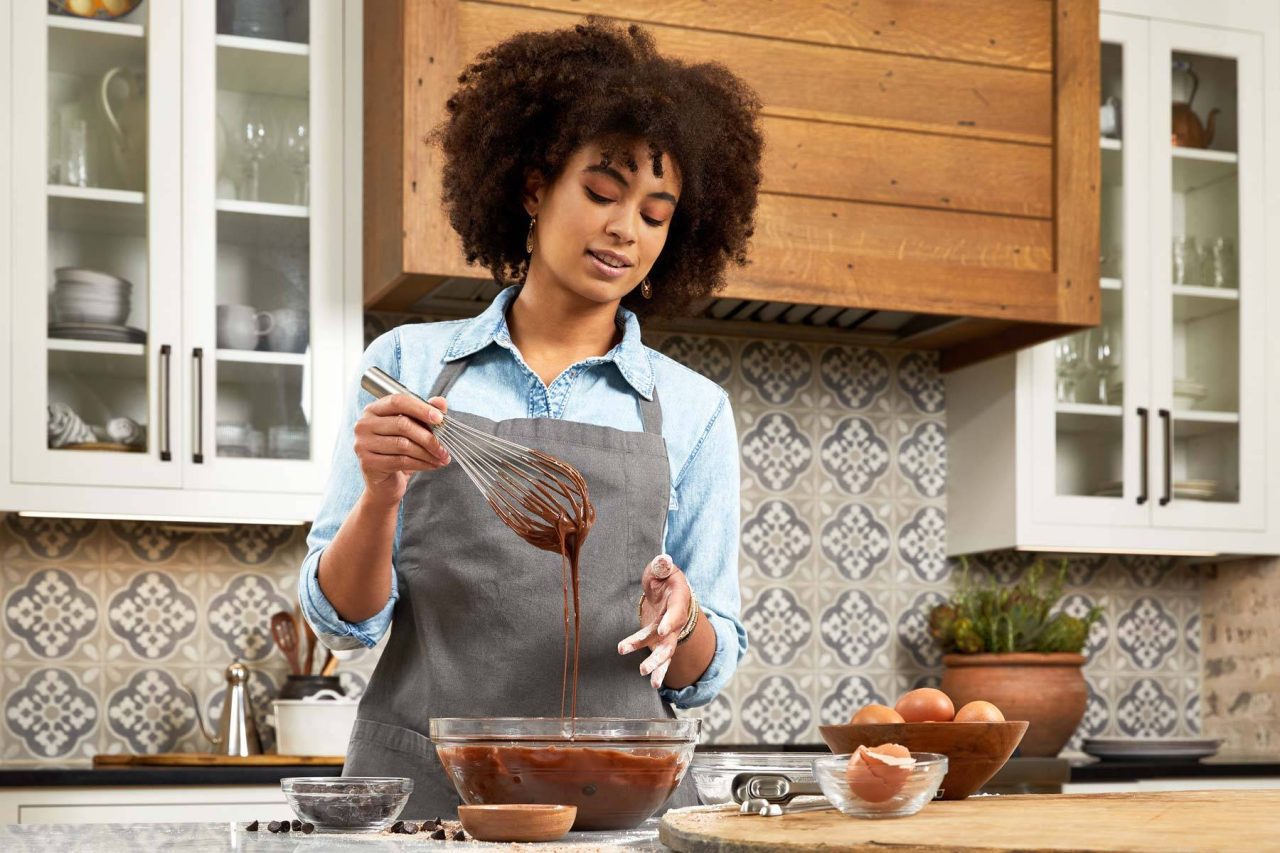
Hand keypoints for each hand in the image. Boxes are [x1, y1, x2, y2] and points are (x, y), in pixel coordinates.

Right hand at [353, 392, 449, 506]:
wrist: (384, 483)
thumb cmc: (398, 452)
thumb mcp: (413, 430)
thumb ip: (425, 414)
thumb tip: (441, 402)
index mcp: (374, 409)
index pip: (398, 401)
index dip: (420, 408)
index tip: (440, 418)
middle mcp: (364, 424)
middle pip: (402, 424)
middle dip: (428, 437)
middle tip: (445, 447)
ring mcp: (363, 443)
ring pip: (403, 444)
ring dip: (427, 453)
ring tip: (442, 458)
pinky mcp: (367, 462)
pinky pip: (401, 461)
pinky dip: (421, 463)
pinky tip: (432, 465)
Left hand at [617, 554, 691, 688]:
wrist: (671, 588)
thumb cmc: (665, 577)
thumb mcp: (663, 568)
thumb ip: (662, 566)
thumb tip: (663, 560)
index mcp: (679, 599)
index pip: (677, 612)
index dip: (670, 621)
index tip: (662, 630)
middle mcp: (676, 619)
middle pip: (670, 640)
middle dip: (659, 655)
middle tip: (645, 667)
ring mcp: (669, 632)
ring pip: (665, 652)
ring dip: (656, 666)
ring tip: (644, 676)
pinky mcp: (659, 639)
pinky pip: (657, 653)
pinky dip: (653, 666)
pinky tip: (646, 678)